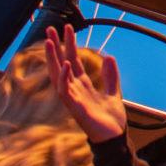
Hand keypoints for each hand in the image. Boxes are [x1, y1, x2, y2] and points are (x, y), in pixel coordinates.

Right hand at [45, 24, 126, 142]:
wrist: (114, 137)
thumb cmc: (111, 119)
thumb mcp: (114, 93)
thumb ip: (111, 76)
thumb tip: (110, 57)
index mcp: (83, 85)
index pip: (73, 60)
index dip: (70, 44)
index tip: (68, 28)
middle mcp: (75, 89)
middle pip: (61, 63)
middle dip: (56, 46)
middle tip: (51, 28)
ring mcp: (73, 98)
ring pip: (58, 75)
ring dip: (53, 58)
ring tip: (50, 42)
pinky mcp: (74, 107)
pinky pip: (65, 90)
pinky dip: (63, 78)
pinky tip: (65, 64)